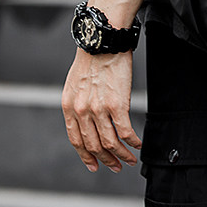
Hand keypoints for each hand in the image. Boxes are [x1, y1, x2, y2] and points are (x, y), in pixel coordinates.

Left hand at [61, 49, 141, 172]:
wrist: (102, 40)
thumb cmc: (92, 57)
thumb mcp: (74, 83)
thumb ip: (77, 103)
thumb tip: (85, 119)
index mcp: (68, 107)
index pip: (76, 140)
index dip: (86, 156)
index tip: (95, 165)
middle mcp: (81, 111)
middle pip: (94, 146)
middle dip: (106, 160)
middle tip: (116, 167)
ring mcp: (99, 109)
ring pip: (110, 143)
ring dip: (121, 155)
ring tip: (129, 160)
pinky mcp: (117, 105)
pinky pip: (125, 132)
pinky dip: (132, 142)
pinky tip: (137, 144)